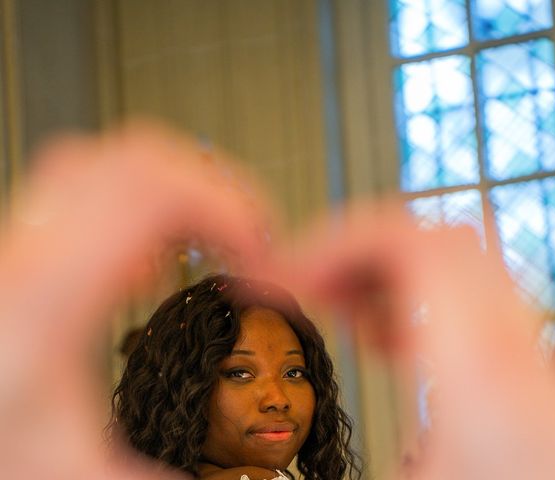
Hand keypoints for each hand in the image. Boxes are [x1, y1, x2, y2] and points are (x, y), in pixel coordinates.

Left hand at [0, 122, 271, 479]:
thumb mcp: (72, 473)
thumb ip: (155, 478)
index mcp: (44, 301)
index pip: (152, 195)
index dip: (226, 208)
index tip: (261, 251)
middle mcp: (27, 256)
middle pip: (138, 158)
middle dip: (216, 188)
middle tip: (251, 233)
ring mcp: (24, 243)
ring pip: (112, 160)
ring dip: (181, 188)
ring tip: (214, 236)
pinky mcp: (28, 250)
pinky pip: (92, 189)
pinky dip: (146, 206)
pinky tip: (160, 259)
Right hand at [277, 202, 554, 478]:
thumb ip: (338, 461)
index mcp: (477, 356)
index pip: (411, 240)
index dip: (338, 240)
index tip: (292, 267)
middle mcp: (510, 335)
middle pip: (430, 238)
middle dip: (356, 253)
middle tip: (311, 282)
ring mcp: (525, 342)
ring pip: (452, 262)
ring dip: (386, 274)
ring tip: (343, 306)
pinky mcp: (528, 361)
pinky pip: (469, 297)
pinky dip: (416, 299)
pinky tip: (392, 341)